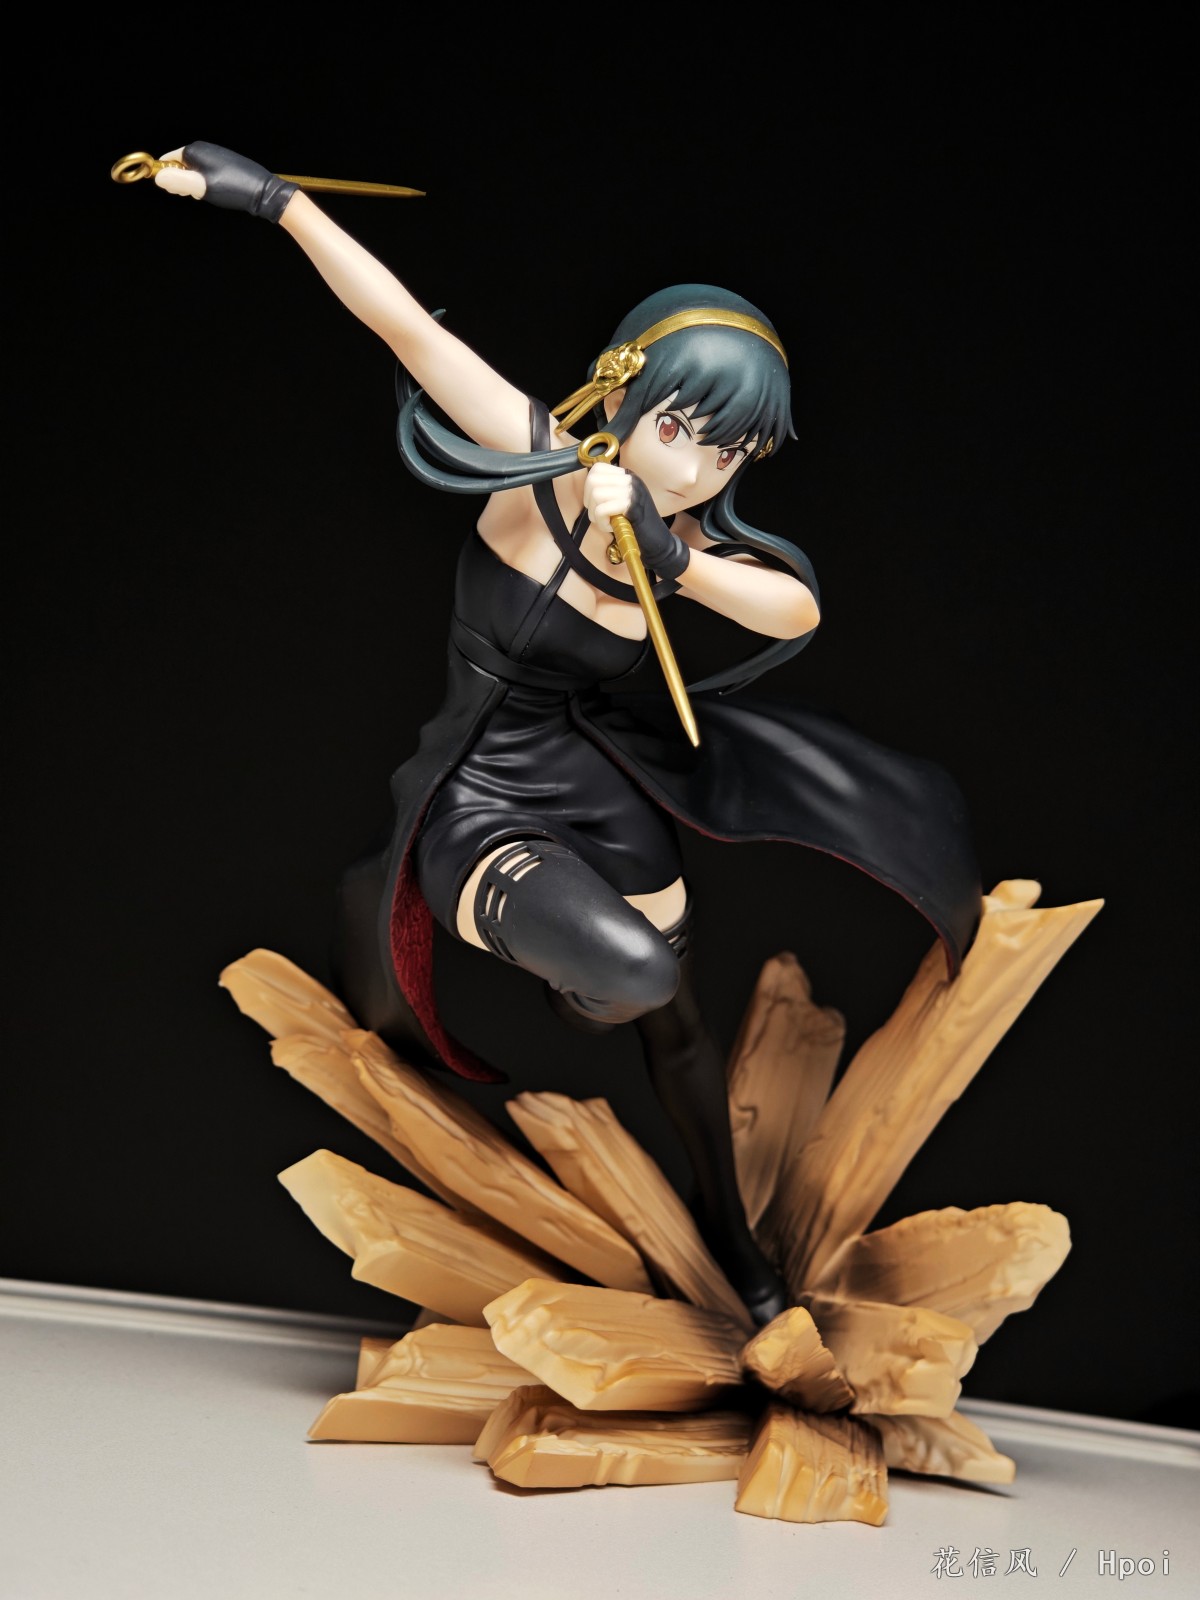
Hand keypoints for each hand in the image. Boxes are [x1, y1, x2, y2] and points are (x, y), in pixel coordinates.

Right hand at [153, 143, 296, 221]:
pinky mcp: (224, 164)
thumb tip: (157, 178)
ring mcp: (215, 155)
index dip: (167, 176)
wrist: (262, 192)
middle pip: (180, 166)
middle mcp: (204, 148)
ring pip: (194, 172)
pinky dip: (205, 184)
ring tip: (207, 193)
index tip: (177, 191)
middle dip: (182, 182)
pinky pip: (206, 173)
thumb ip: (178, 181)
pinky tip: (216, 191)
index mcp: (195, 150)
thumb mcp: (201, 187)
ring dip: (194, 185)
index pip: (168, 160)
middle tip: (194, 194)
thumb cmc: (231, 188)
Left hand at [584, 465, 689, 578]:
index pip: (597, 468)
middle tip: (599, 515)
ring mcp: (632, 491)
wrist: (658, 541)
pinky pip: (602, 510)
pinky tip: (611, 527)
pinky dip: (602, 523)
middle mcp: (630, 479)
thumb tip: (588, 489)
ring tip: (607, 522)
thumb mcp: (623, 501)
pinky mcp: (632, 505)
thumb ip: (609, 491)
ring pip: (596, 494)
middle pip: (593, 480)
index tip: (597, 503)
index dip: (589, 487)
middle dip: (589, 501)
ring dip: (595, 514)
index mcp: (628, 476)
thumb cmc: (637, 524)